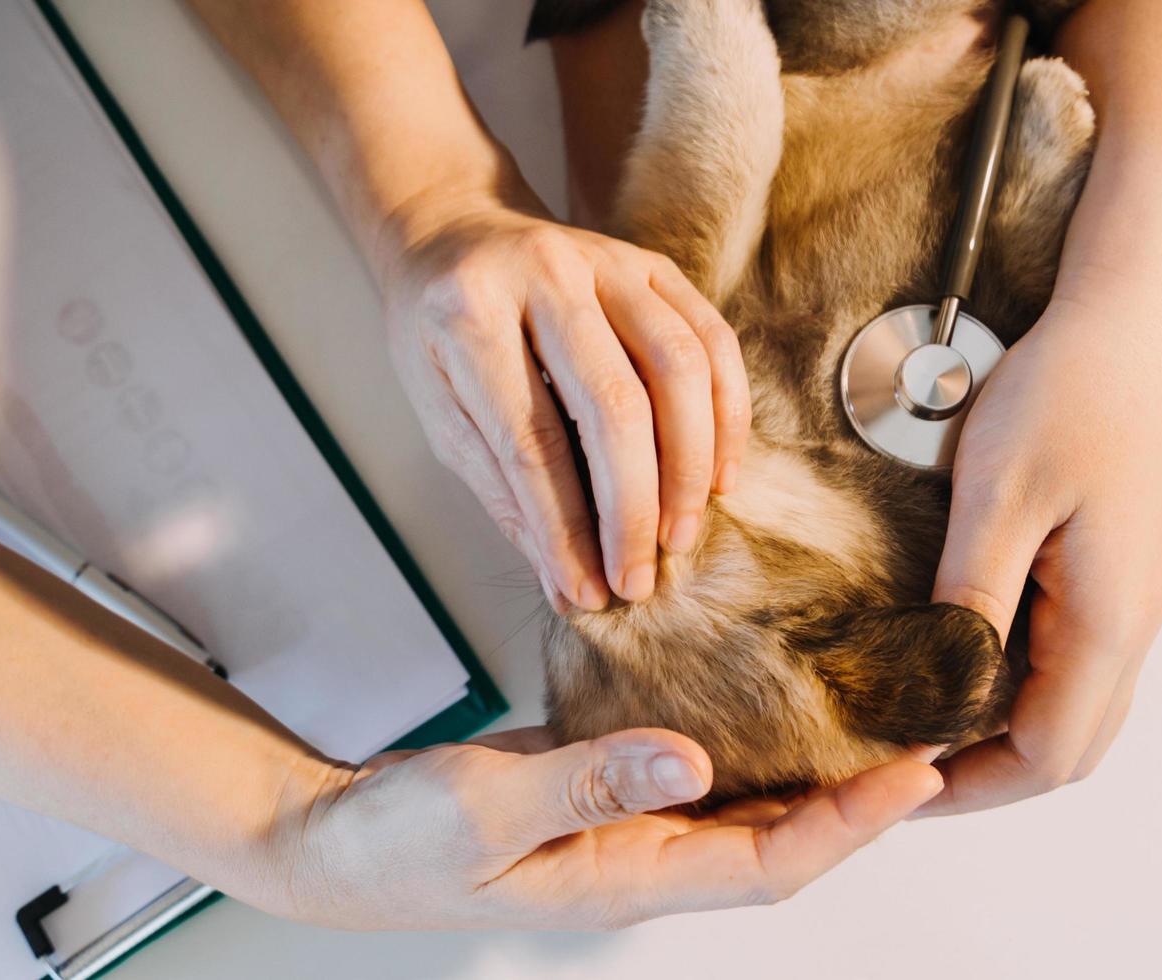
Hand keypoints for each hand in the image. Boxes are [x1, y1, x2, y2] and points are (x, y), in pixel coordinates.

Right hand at [261, 726, 942, 929]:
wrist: (325, 843)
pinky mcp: (595, 790)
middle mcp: (638, 859)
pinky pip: (687, 766)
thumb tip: (690, 759)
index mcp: (623, 879)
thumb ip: (585, 783)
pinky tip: (757, 685)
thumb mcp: (483, 810)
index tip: (921, 771)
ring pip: (743, 804)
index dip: (854, 824)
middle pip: (780, 840)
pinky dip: (737, 731)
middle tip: (932, 730)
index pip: (771, 863)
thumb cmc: (392, 844)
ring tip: (871, 706)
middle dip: (863, 799)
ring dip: (811, 766)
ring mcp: (618, 827)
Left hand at [376, 192, 749, 611]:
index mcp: (469, 315)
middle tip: (639, 580)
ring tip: (680, 536)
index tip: (587, 591)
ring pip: (678, 368)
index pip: (531, 440)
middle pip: (614, 406)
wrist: (453, 232)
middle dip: (632, 510)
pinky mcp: (651, 263)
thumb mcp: (441, 412)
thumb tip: (567, 584)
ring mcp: (605, 260)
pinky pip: (710, 340)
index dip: (564, 527)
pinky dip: (725, 414)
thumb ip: (504, 492)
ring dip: (689, 467)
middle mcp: (543, 274)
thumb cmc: (437, 335)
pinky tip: (718, 476)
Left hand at [921, 289, 1161, 814]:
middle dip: (981, 775)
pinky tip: (955, 659)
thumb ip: (969, 600)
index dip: (966, 785)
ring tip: (912, 725)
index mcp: (1109, 621)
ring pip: (1071, 706)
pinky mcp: (1116, 568)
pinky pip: (1071, 658)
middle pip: (1066, 749)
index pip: (1046, 756)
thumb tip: (934, 694)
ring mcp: (1129, 597)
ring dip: (997, 731)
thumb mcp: (999, 496)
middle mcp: (1132, 623)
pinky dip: (1014, 682)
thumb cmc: (1071, 390)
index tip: (887, 780)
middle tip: (891, 770)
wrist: (1136, 313)